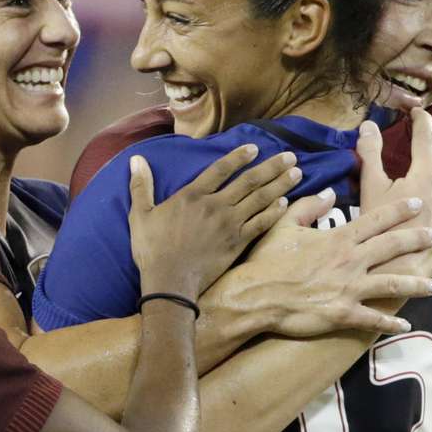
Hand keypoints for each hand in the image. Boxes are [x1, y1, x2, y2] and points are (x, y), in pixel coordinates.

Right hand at [128, 146, 298, 301]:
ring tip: (296, 174)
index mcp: (192, 195)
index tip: (255, 148)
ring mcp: (229, 224)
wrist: (169, 282)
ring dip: (279, 185)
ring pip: (260, 199)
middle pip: (248, 181)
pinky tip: (285, 204)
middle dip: (271, 167)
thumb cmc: (152, 249)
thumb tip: (135, 159)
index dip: (239, 157)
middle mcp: (215, 205)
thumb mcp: (140, 214)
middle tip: (290, 157)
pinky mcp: (237, 243)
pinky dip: (274, 212)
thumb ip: (141, 185)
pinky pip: (260, 223)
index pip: (220, 169)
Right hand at [199, 190, 431, 344]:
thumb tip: (328, 193)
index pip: (376, 219)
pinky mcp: (343, 313)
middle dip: (418, 240)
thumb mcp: (284, 225)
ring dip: (415, 284)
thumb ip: (308, 207)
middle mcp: (350, 261)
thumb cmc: (268, 260)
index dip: (400, 209)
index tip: (419, 202)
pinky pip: (372, 319)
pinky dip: (390, 323)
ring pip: (391, 284)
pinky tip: (405, 325)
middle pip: (393, 247)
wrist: (256, 295)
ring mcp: (349, 289)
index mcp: (338, 238)